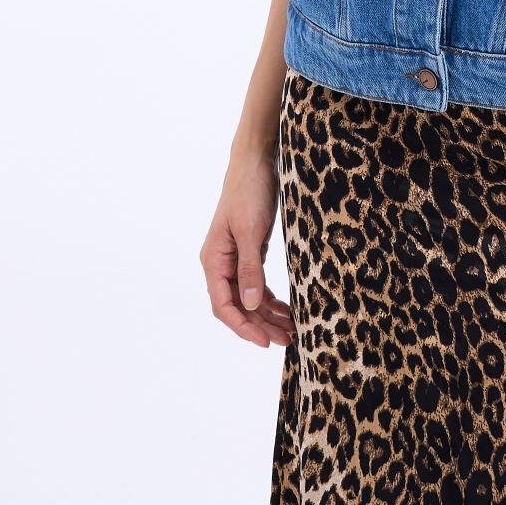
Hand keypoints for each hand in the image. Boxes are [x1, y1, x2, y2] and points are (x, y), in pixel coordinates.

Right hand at [200, 153, 296, 348]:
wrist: (256, 161)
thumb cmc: (250, 192)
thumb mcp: (251, 231)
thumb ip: (249, 268)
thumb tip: (248, 304)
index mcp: (214, 260)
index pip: (223, 306)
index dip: (243, 327)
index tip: (264, 342)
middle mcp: (221, 263)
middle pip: (238, 306)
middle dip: (261, 325)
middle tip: (288, 341)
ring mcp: (235, 258)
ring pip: (248, 297)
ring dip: (268, 315)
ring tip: (292, 330)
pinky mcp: (250, 251)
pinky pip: (257, 284)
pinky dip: (270, 299)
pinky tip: (286, 309)